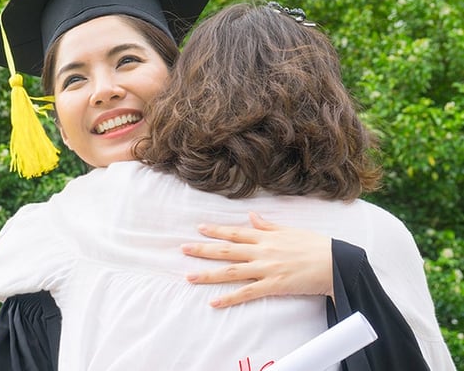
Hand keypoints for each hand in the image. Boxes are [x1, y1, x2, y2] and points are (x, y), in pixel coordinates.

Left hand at [181, 212, 332, 307]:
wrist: (336, 262)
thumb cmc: (316, 245)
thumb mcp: (290, 230)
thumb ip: (268, 225)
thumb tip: (252, 215)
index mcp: (266, 237)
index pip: (235, 233)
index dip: (216, 231)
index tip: (199, 228)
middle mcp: (262, 251)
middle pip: (226, 250)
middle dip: (203, 249)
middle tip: (183, 249)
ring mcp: (266, 268)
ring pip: (231, 271)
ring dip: (209, 274)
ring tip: (189, 276)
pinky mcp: (273, 285)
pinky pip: (247, 293)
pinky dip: (230, 298)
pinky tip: (214, 302)